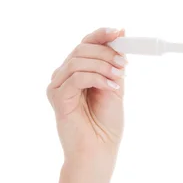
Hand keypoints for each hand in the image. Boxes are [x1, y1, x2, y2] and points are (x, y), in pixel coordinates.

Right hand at [47, 27, 127, 165]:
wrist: (99, 151)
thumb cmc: (106, 124)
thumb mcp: (115, 88)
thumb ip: (114, 66)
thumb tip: (120, 38)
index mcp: (77, 72)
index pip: (85, 44)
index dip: (101, 35)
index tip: (120, 32)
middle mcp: (64, 76)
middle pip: (81, 49)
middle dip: (106, 53)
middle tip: (124, 64)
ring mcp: (58, 87)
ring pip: (78, 61)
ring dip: (103, 66)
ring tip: (119, 77)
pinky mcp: (57, 98)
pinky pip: (76, 78)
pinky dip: (97, 79)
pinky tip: (112, 88)